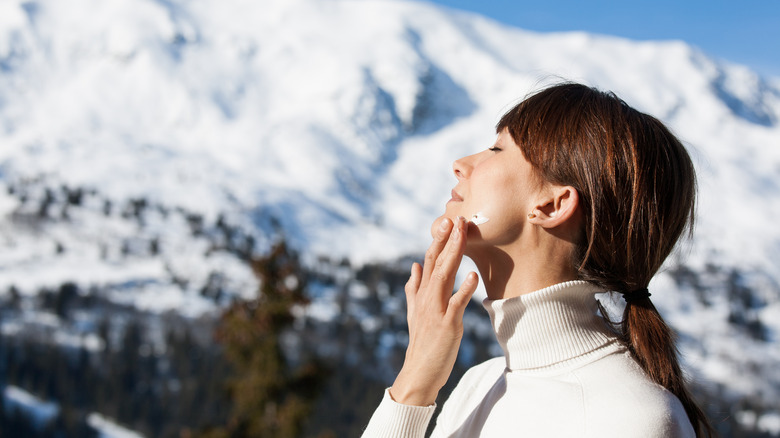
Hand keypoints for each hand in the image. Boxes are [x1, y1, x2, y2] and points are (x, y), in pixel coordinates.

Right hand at [389, 216, 478, 405]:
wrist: (419, 372)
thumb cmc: (421, 342)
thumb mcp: (414, 312)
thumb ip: (413, 288)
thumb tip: (413, 266)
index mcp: (421, 293)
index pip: (428, 260)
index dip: (438, 240)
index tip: (447, 221)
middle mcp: (426, 298)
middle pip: (436, 263)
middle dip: (447, 240)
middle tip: (457, 218)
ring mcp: (435, 310)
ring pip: (444, 277)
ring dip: (454, 254)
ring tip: (462, 235)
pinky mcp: (447, 325)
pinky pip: (456, 304)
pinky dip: (463, 289)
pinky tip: (472, 275)